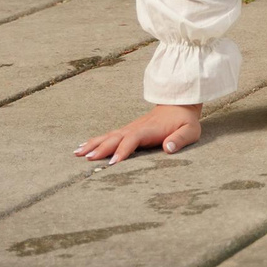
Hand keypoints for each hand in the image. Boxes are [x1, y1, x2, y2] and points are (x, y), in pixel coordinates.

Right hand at [75, 103, 202, 164]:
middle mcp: (135, 128)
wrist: (179, 104)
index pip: (132, 140)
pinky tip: (84, 146)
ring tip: (77, 153)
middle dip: (100, 148)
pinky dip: (95, 140)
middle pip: (115, 137)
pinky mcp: (128, 130)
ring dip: (93, 144)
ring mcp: (130, 128)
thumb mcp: (189, 131)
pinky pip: (109, 135)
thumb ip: (179, 139)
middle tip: (86, 159)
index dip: (122, 150)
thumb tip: (168, 148)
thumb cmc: (184, 121)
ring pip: (108, 136)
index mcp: (149, 130)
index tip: (112, 162)